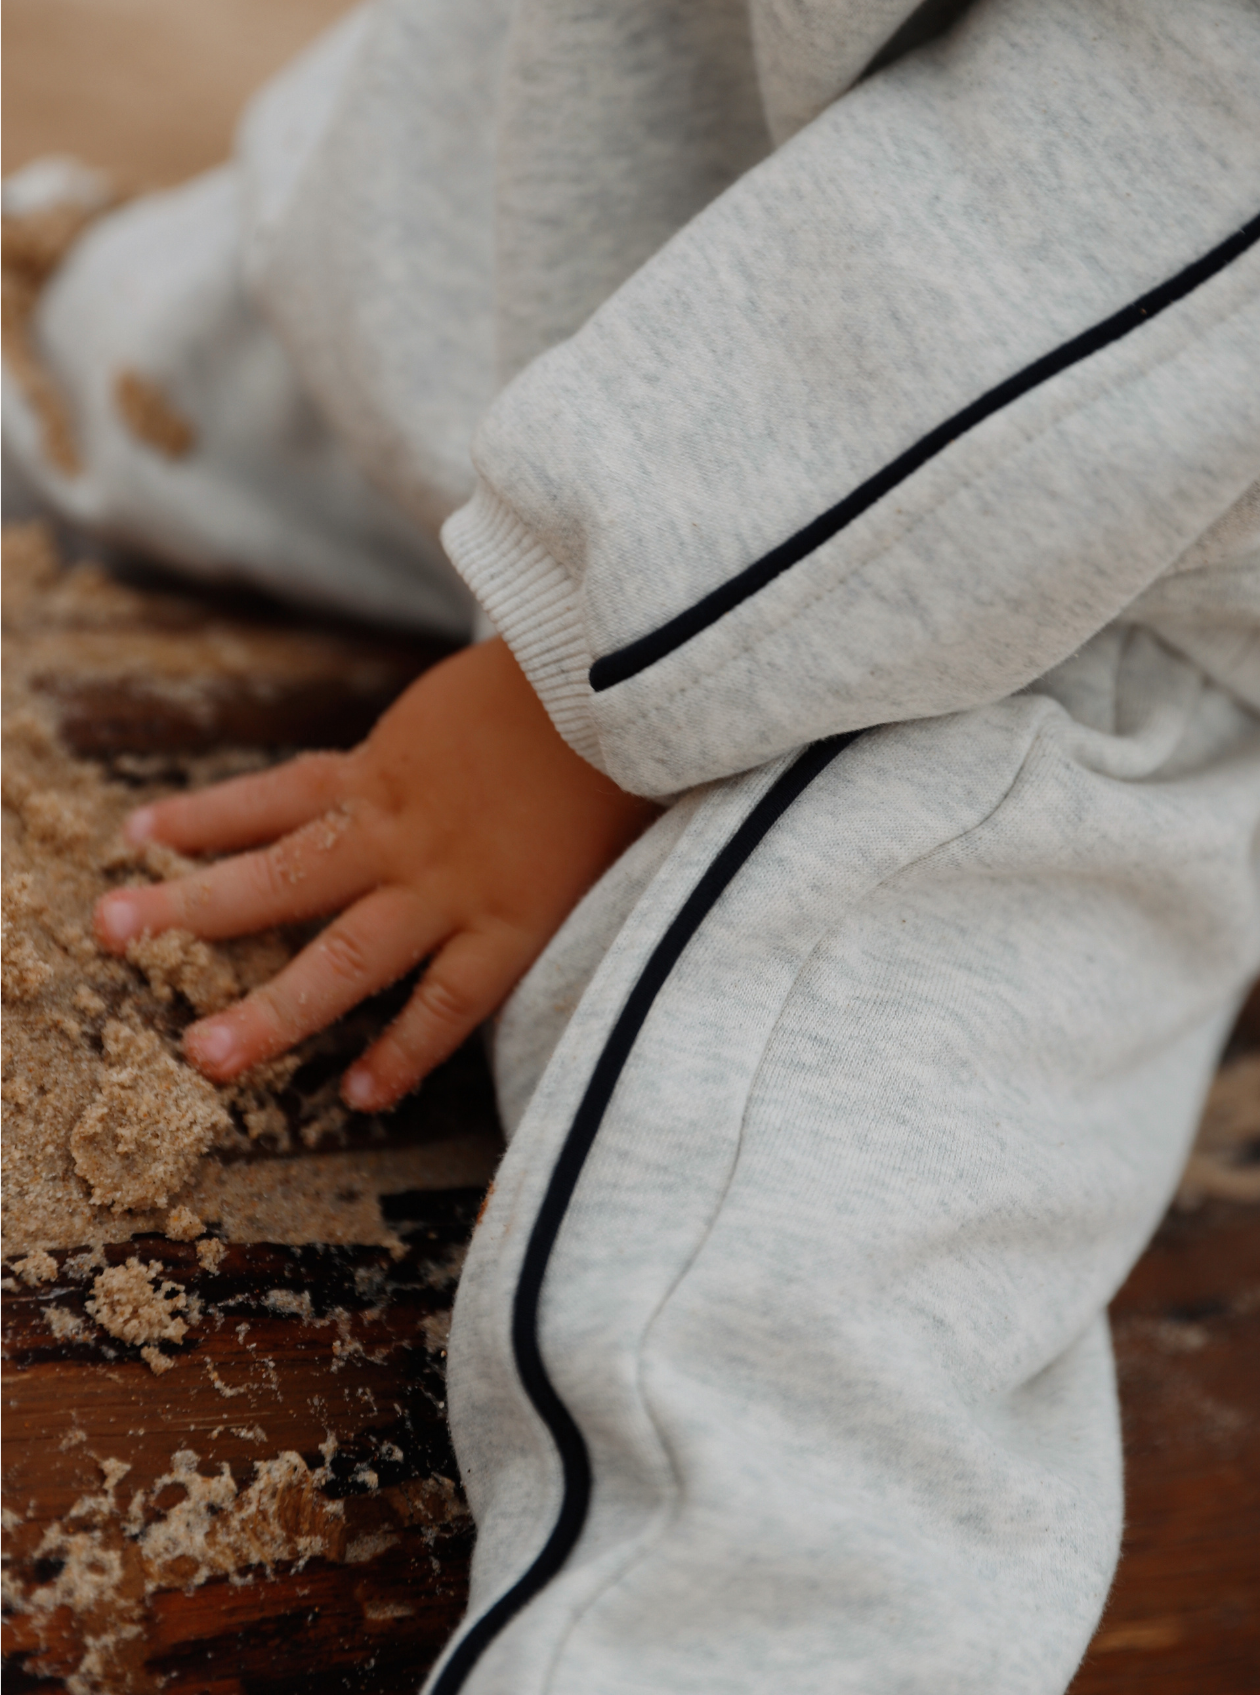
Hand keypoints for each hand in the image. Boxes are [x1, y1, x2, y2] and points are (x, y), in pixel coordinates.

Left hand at [93, 641, 655, 1109]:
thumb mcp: (474, 699)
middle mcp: (399, 830)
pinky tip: (361, 1095)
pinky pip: (450, 1001)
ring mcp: (451, 882)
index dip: (205, 817)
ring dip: (275, 1009)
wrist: (632, 683)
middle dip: (191, 906)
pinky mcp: (514, 921)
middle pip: (277, 875)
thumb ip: (435, 749)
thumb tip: (416, 769)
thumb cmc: (564, 680)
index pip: (276, 796)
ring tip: (206, 1055)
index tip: (136, 834)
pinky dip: (407, 1051)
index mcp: (387, 769)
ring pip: (345, 955)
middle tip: (113, 930)